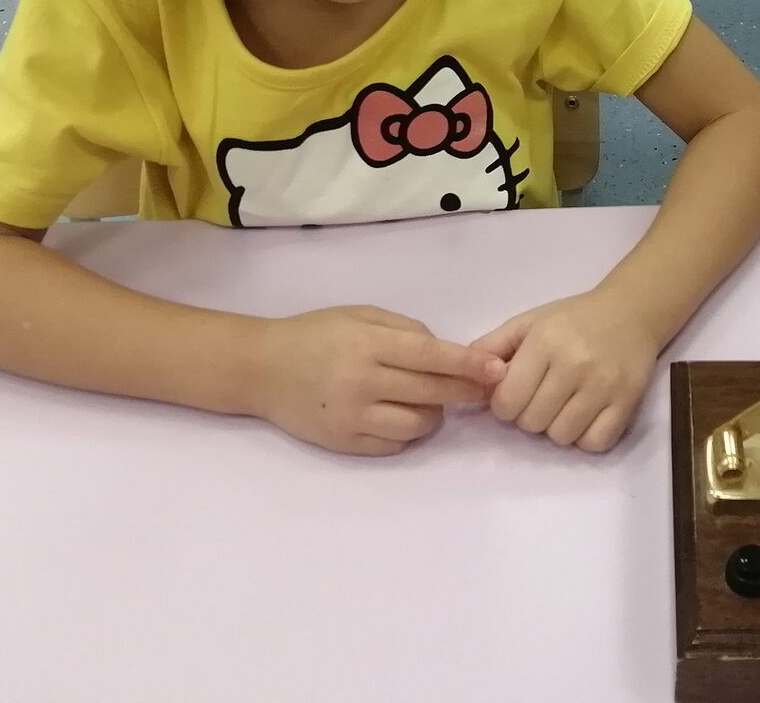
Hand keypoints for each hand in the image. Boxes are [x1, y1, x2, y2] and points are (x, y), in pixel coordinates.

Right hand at [252, 306, 505, 455]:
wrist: (261, 369)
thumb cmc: (316, 334)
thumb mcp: (361, 315)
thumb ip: (405, 330)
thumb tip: (448, 352)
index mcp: (367, 344)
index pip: (430, 356)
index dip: (468, 364)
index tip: (497, 369)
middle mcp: (361, 382)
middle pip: (432, 393)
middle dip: (465, 391)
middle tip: (482, 388)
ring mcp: (352, 417)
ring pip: (419, 424)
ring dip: (437, 414)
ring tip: (431, 400)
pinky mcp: (344, 443)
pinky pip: (395, 444)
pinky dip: (409, 431)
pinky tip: (404, 415)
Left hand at [471, 291, 660, 452]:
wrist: (631, 312)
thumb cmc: (573, 319)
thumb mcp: (529, 322)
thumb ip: (492, 347)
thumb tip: (465, 379)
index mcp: (545, 342)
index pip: (507, 402)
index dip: (505, 404)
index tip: (516, 393)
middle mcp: (574, 364)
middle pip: (532, 423)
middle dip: (529, 416)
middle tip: (542, 397)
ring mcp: (604, 385)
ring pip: (561, 436)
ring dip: (557, 428)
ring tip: (564, 405)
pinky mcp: (628, 402)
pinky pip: (595, 443)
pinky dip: (585, 437)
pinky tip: (585, 416)